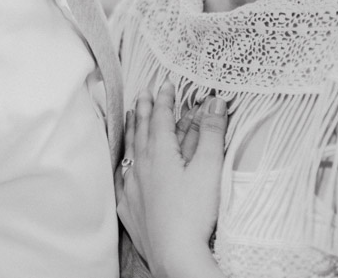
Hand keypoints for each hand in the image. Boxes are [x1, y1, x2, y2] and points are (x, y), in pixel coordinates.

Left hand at [115, 81, 227, 277]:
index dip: (165, 99)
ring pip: (130, 152)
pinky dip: (124, 164)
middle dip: (144, 109)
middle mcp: (141, 167)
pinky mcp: (129, 209)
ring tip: (132, 117)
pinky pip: (122, 178)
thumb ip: (212, 132)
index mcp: (160, 153)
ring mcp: (132, 188)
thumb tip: (214, 101)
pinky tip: (124, 166)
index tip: (166, 84)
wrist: (174, 254)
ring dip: (132, 131)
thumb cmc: (194, 213)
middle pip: (141, 130)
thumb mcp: (209, 168)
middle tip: (144, 93)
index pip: (161, 118)